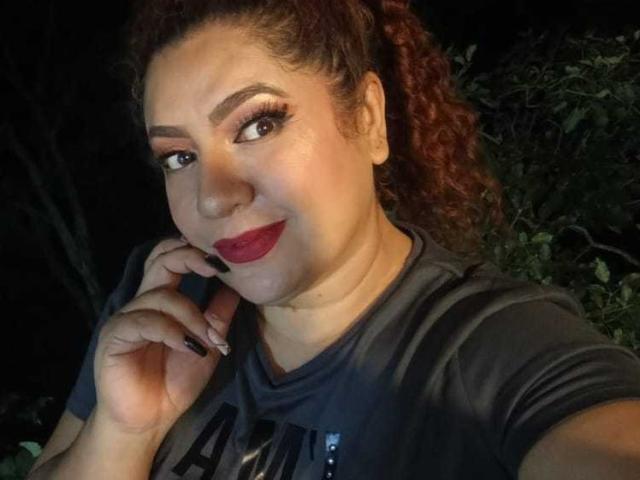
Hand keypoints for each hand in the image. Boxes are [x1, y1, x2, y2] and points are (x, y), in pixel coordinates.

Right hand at [93, 237, 239, 436]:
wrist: (149, 421)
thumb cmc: (175, 382)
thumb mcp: (207, 344)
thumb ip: (218, 315)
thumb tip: (237, 284)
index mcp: (161, 300)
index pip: (170, 259)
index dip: (192, 251)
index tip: (223, 260)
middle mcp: (141, 303)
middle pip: (160, 261)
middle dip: (189, 258)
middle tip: (216, 268)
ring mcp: (126, 318)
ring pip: (160, 296)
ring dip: (192, 315)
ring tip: (208, 341)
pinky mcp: (114, 337)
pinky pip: (144, 322)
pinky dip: (172, 331)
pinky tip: (189, 347)